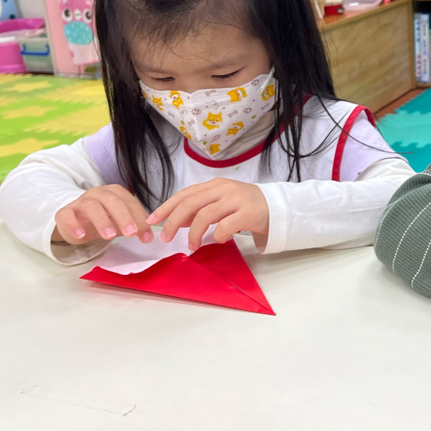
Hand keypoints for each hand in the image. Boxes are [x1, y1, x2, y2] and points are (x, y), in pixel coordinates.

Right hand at [53, 185, 152, 244]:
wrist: (76, 221)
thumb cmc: (104, 218)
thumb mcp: (121, 221)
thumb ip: (136, 226)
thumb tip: (149, 236)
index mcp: (114, 192)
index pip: (129, 202)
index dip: (139, 218)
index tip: (146, 236)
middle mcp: (98, 193)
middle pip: (111, 200)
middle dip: (123, 216)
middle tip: (132, 233)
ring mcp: (80, 201)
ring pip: (91, 206)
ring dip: (102, 221)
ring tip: (110, 237)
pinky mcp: (64, 212)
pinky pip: (66, 215)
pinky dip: (74, 224)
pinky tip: (81, 235)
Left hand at [146, 179, 268, 250]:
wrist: (277, 206)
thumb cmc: (246, 206)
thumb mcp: (221, 202)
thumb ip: (201, 208)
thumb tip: (177, 220)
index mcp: (214, 185)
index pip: (184, 194)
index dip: (166, 207)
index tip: (153, 221)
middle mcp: (223, 189)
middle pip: (190, 203)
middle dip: (173, 221)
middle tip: (166, 237)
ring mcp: (236, 200)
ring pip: (205, 215)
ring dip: (194, 233)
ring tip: (193, 245)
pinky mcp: (248, 213)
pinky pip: (225, 226)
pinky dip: (218, 236)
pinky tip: (219, 240)